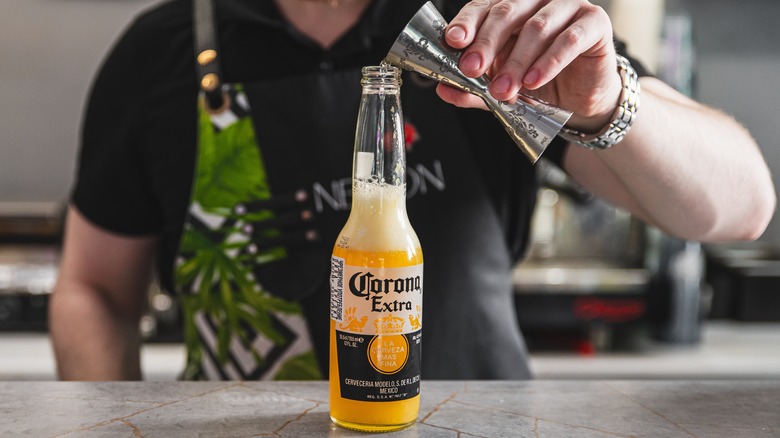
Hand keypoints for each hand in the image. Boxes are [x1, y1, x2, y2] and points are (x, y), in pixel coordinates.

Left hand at [436, 0, 621, 132]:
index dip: (466, 22)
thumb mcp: (500, 88)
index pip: (483, 7)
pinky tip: (534, 81)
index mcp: (510, 9)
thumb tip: (444, 91)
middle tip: (471, 68)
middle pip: (506, 13)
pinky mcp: (594, 23)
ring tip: (502, 89)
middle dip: (486, 43)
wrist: (580, 100)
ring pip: (536, 27)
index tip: (453, 41)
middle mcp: (536, 1)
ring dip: (516, 61)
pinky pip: (570, 39)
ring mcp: (567, 7)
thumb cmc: (539, 82)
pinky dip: (549, 61)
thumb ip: (473, 89)